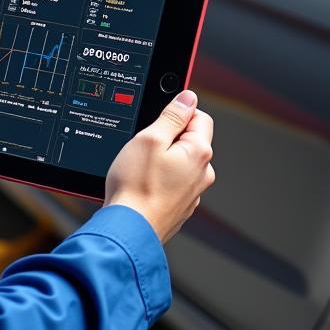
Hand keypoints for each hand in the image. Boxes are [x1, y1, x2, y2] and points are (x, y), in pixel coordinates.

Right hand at [104, 90, 214, 242]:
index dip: (176, 114)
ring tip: (140, 170)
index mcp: (199, 153)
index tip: (157, 122)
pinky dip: (158, 180)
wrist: (127, 231)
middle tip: (144, 148)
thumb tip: (188, 98)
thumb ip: (172, 116)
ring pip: (178, 163)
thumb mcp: (150, 139)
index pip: (199, 116)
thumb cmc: (136, 187)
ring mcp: (192, 193)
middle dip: (167, 139)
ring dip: (162, 160)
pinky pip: (171, 182)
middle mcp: (202, 174)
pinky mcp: (179, 207)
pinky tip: (142, 186)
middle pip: (189, 140)